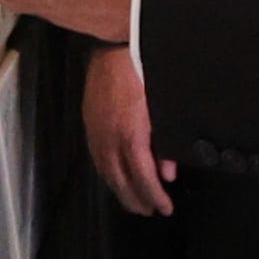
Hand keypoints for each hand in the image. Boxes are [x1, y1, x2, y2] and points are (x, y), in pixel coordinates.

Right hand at [84, 47, 174, 216]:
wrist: (114, 47)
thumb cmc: (144, 74)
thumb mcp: (162, 109)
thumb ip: (165, 144)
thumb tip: (168, 173)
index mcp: (130, 135)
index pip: (142, 178)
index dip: (154, 196)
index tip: (165, 208)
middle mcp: (109, 139)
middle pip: (121, 181)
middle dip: (136, 199)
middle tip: (150, 211)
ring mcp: (96, 132)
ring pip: (106, 172)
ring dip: (121, 191)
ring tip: (134, 202)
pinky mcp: (89, 124)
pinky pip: (97, 158)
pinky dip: (108, 174)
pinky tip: (116, 177)